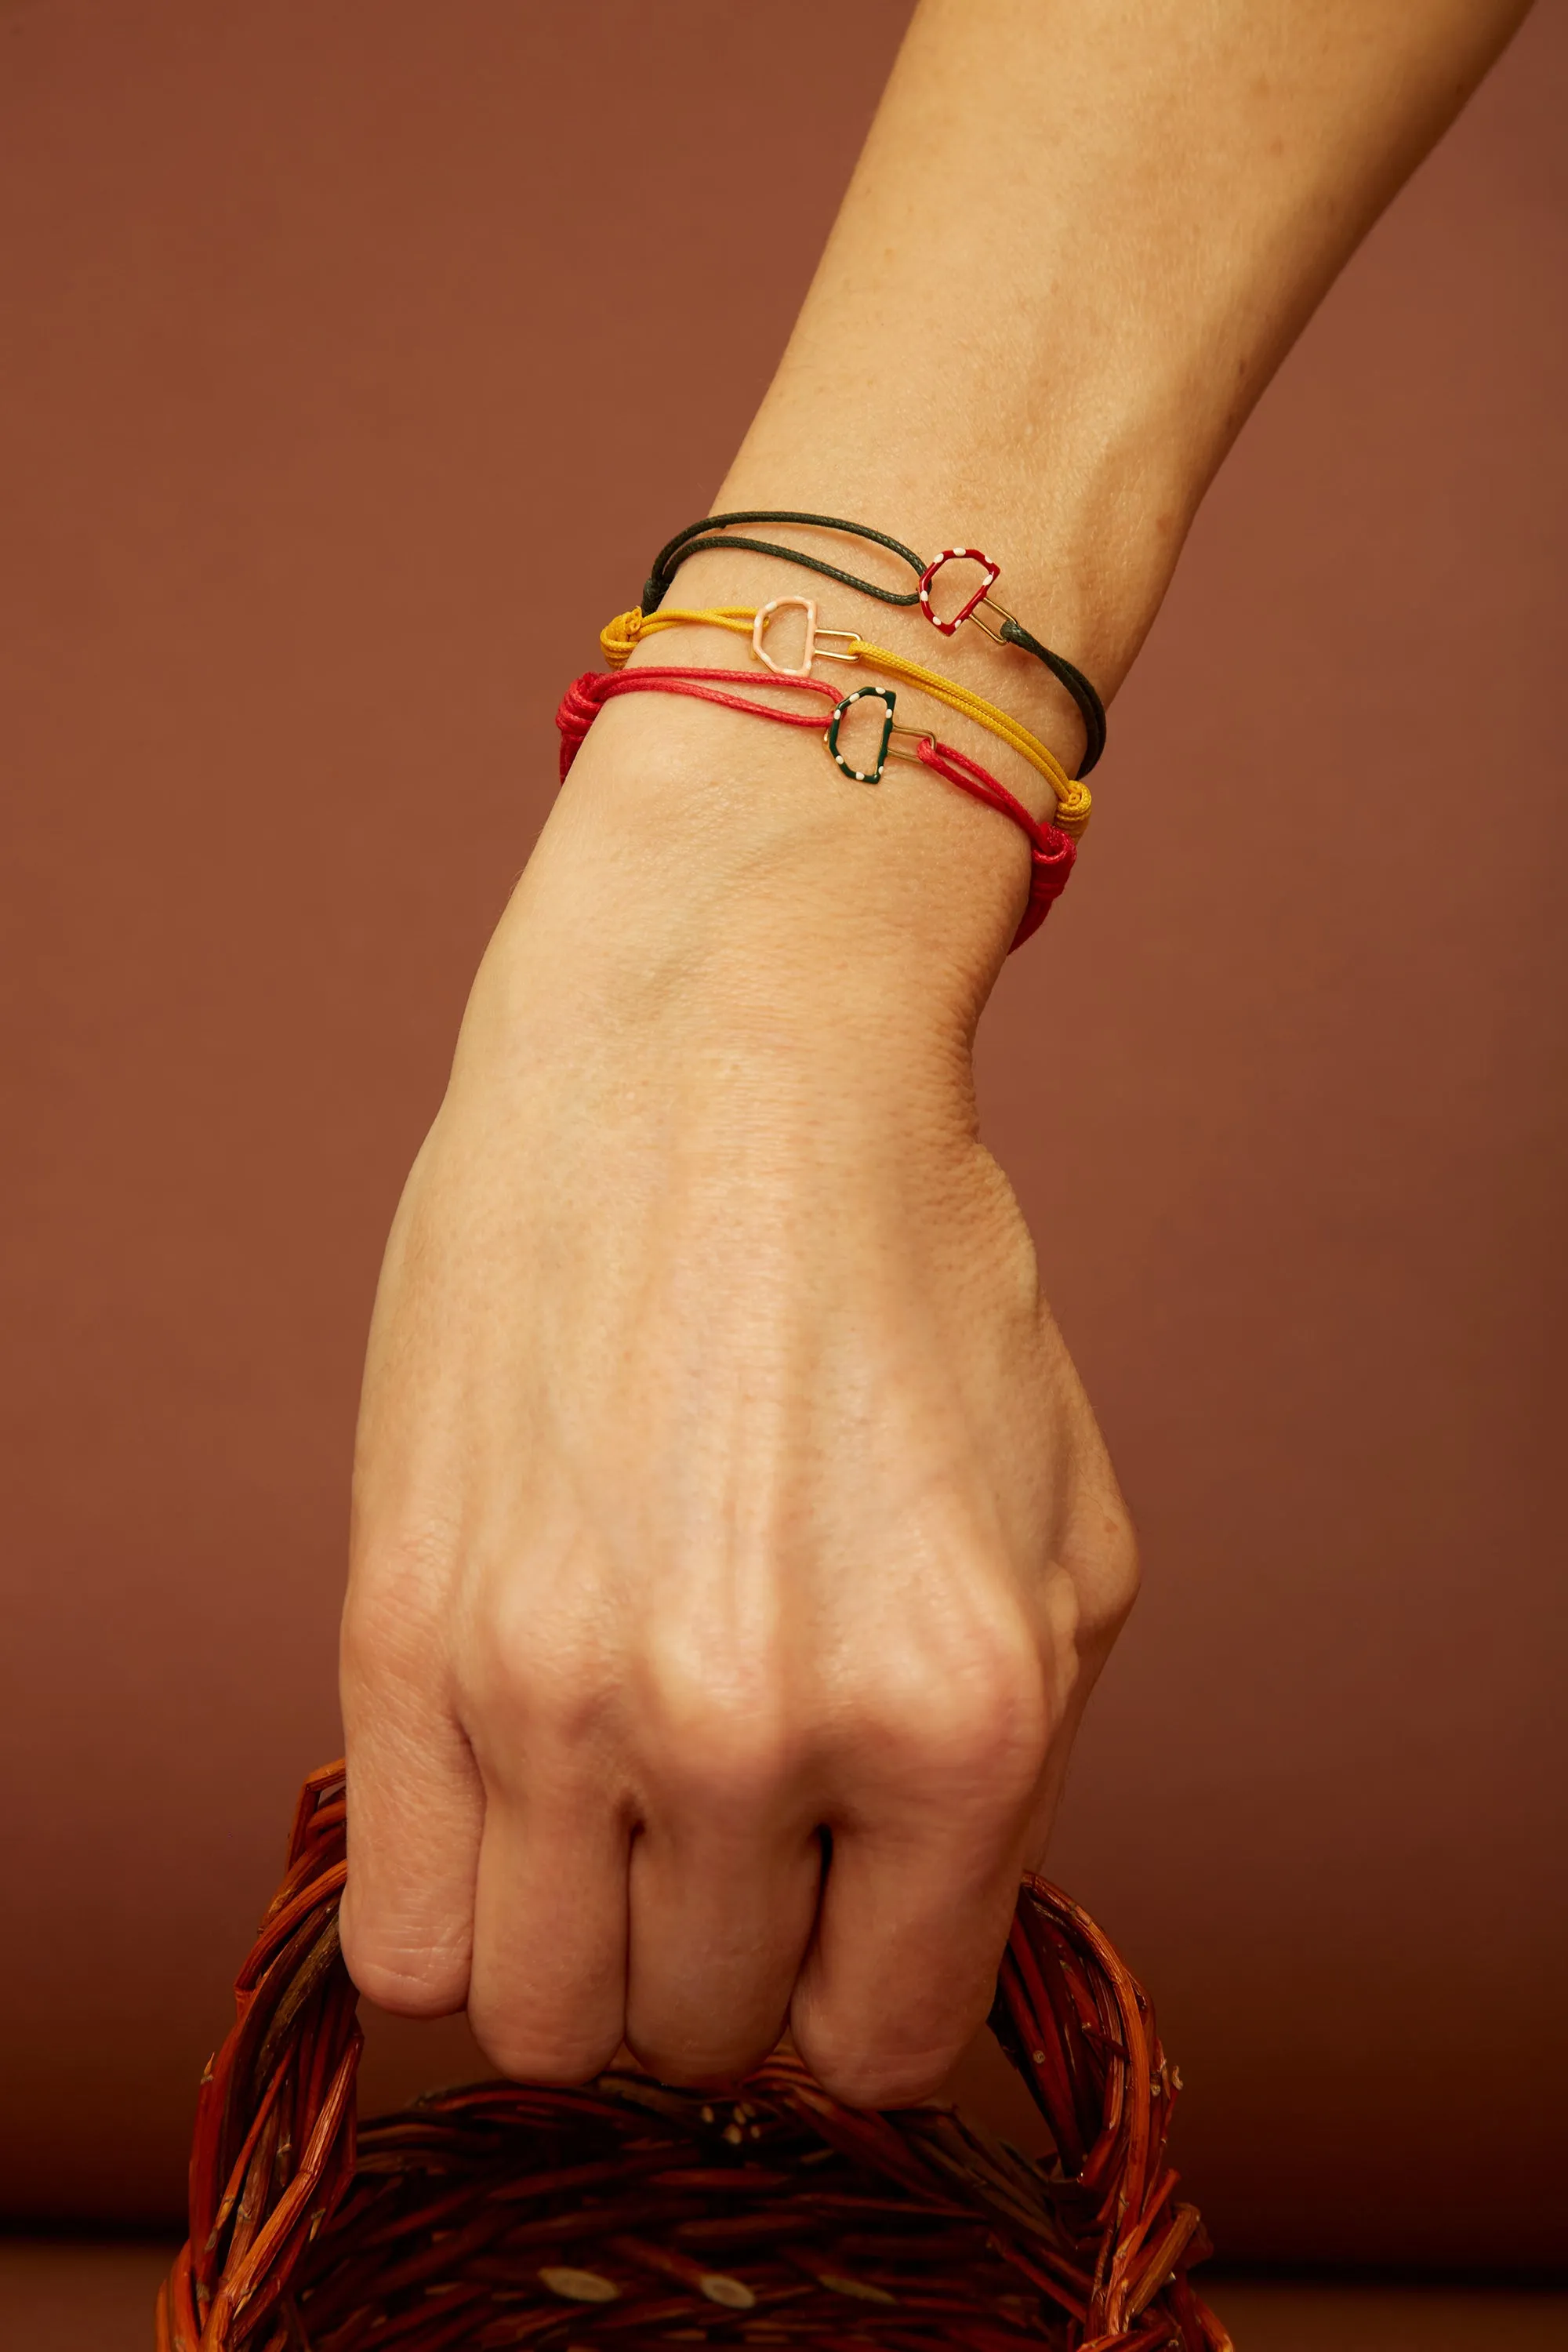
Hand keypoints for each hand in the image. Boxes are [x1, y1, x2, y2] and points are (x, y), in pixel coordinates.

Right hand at [339, 690, 1136, 2103]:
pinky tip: (513, 1797)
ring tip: (616, 1806)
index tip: (834, 1904)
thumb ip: (1001, 1794)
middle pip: (708, 2028)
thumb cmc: (904, 1290)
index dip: (857, 1982)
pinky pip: (403, 1944)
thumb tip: (885, 1958)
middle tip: (728, 1802)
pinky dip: (462, 1913)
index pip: (883, 2039)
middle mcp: (753, 1731)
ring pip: (546, 2019)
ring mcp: (559, 1692)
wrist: (714, 1069)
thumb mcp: (1065, 1545)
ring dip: (590, 1941)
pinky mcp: (404, 1633)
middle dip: (730, 1942)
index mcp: (957, 1716)